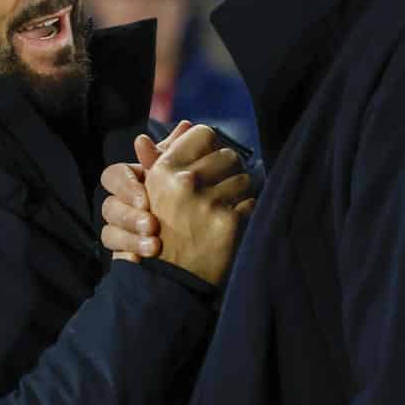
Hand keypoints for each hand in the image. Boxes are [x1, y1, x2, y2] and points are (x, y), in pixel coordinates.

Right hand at [100, 121, 189, 261]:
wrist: (188, 250)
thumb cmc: (184, 204)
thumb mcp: (181, 178)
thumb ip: (179, 155)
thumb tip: (186, 125)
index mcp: (131, 183)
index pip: (113, 175)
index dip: (125, 184)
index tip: (145, 197)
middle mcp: (121, 205)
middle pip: (108, 205)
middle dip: (128, 215)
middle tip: (151, 224)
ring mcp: (120, 231)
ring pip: (108, 232)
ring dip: (131, 237)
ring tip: (154, 245)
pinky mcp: (122, 255)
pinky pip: (115, 256)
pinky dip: (130, 256)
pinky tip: (144, 261)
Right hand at [100, 122, 252, 262]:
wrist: (167, 280)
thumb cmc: (159, 231)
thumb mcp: (153, 191)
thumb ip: (166, 155)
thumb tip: (186, 124)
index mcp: (164, 170)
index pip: (203, 133)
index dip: (211, 146)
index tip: (211, 159)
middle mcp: (185, 182)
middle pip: (229, 155)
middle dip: (229, 169)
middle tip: (224, 185)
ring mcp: (208, 203)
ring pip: (244, 178)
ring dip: (240, 191)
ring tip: (228, 205)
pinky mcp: (228, 223)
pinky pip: (251, 202)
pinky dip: (246, 211)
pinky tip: (233, 221)